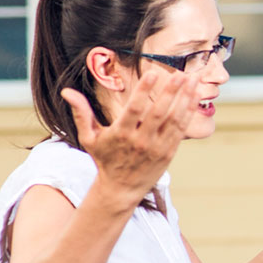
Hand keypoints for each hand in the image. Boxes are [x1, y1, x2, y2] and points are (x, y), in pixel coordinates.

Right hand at [62, 68, 195, 211]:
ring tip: (194, 79)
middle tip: (180, 73)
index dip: (144, 91)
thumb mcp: (89, 137)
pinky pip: (181, 129)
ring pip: (174, 120)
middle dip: (171, 92)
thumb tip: (67, 91)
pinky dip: (189, 112)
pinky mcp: (168, 152)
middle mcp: (140, 141)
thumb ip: (81, 113)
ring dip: (185, 98)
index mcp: (120, 134)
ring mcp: (157, 147)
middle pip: (158, 113)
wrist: (120, 189)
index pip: (134, 109)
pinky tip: (195, 96)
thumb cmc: (104, 159)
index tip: (153, 74)